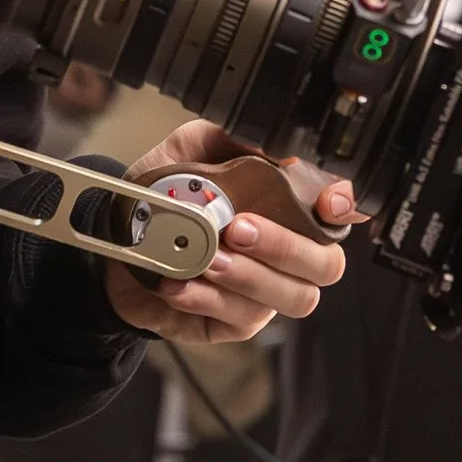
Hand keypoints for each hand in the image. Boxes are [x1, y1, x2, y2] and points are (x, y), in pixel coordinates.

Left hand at [101, 119, 351, 349]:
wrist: (116, 240)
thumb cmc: (162, 195)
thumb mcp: (188, 149)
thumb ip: (231, 138)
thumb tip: (278, 146)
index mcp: (287, 210)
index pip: (339, 214)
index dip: (345, 209)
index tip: (328, 203)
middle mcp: (286, 255)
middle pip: (326, 264)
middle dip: (286, 247)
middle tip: (237, 228)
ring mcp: (264, 293)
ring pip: (292, 298)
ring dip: (249, 277)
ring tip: (206, 259)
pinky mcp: (233, 324)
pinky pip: (240, 319)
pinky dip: (208, 299)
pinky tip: (179, 283)